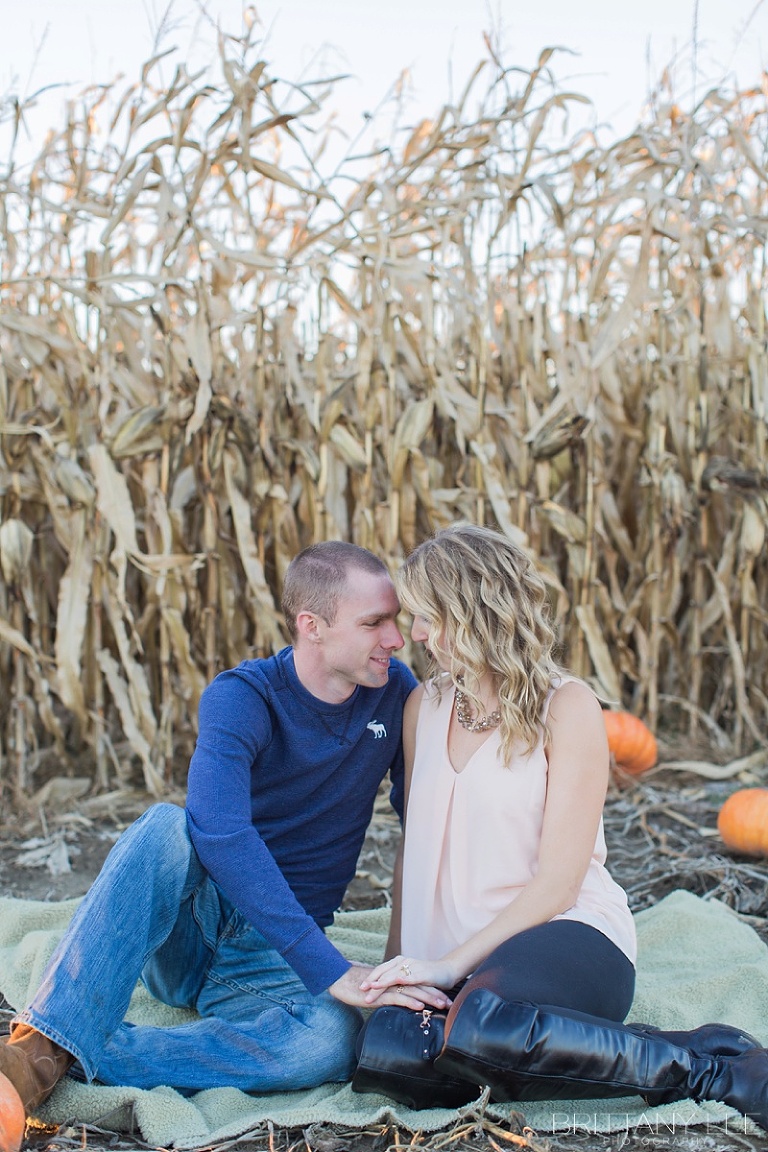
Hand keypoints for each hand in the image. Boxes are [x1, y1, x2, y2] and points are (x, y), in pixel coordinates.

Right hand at [329, 964, 450, 1010]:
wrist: (341, 980)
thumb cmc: (357, 987)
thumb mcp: (377, 993)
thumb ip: (389, 995)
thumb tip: (398, 1002)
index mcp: (395, 979)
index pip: (417, 984)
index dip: (431, 991)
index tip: (444, 999)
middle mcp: (394, 980)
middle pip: (419, 986)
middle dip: (435, 994)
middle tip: (449, 1003)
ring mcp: (388, 986)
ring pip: (413, 991)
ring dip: (428, 999)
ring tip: (441, 1005)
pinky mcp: (381, 993)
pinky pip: (398, 997)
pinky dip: (410, 1001)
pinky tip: (419, 1006)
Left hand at [359, 953, 457, 1005]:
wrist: (447, 972)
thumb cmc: (429, 978)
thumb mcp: (410, 980)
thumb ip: (399, 983)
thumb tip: (385, 992)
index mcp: (400, 963)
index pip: (381, 970)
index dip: (370, 977)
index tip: (360, 986)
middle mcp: (404, 962)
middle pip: (384, 972)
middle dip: (371, 981)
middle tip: (360, 990)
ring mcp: (412, 967)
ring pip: (392, 975)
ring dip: (381, 983)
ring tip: (371, 989)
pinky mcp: (421, 974)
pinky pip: (407, 977)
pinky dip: (398, 981)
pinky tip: (390, 985)